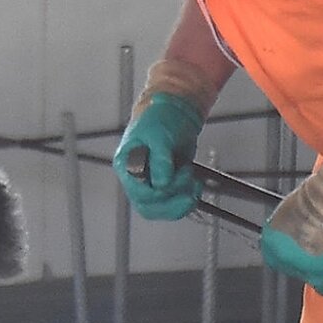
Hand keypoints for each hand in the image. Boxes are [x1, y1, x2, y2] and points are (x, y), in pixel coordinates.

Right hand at [115, 91, 205, 221]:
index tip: (171, 179)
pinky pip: (174, 204)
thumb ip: (160, 159)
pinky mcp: (166, 187)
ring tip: (194, 183)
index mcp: (126, 164)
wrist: (174, 112)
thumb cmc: (160, 118)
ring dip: (182, 201)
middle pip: (148, 207)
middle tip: (188, 186)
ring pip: (162, 209)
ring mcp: (151, 184)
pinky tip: (195, 186)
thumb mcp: (159, 134)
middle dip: (172, 201)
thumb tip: (162, 182)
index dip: (156, 191)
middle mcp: (136, 179)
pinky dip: (187, 199)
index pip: (138, 191)